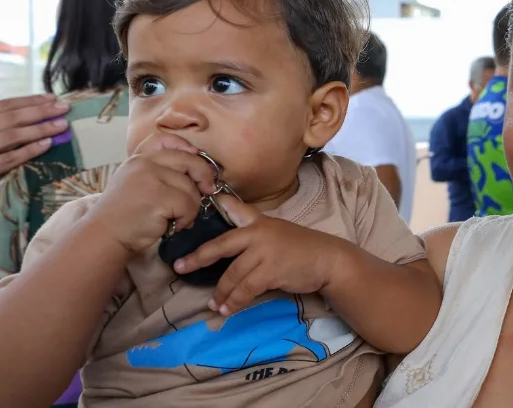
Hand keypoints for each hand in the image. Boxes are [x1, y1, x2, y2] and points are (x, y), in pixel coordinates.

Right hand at [0, 94, 69, 175]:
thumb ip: (4, 120)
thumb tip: (36, 111)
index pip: (6, 105)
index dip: (29, 100)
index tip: (52, 97)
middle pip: (11, 118)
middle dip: (39, 111)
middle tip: (64, 107)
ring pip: (12, 136)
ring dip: (39, 129)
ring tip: (62, 125)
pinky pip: (10, 159)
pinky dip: (28, 150)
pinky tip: (47, 144)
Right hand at [85, 133, 217, 252]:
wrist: (106, 236)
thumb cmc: (124, 215)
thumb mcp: (135, 183)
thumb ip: (158, 172)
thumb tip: (198, 171)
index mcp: (138, 159)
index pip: (166, 139)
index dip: (186, 147)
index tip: (195, 157)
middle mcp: (144, 163)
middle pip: (189, 160)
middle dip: (204, 176)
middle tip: (207, 191)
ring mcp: (150, 178)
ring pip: (191, 187)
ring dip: (192, 206)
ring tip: (177, 217)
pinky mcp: (159, 197)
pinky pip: (189, 204)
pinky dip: (187, 218)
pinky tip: (174, 225)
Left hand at [173, 194, 345, 315]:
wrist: (328, 259)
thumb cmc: (302, 248)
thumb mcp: (276, 232)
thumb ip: (253, 233)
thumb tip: (227, 244)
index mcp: (258, 222)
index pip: (233, 209)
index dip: (214, 206)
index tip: (193, 206)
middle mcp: (258, 233)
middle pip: (220, 246)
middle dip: (198, 258)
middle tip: (180, 267)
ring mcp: (264, 252)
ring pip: (232, 275)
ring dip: (220, 293)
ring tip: (213, 305)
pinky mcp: (271, 271)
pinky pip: (245, 289)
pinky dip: (234, 301)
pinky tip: (227, 309)